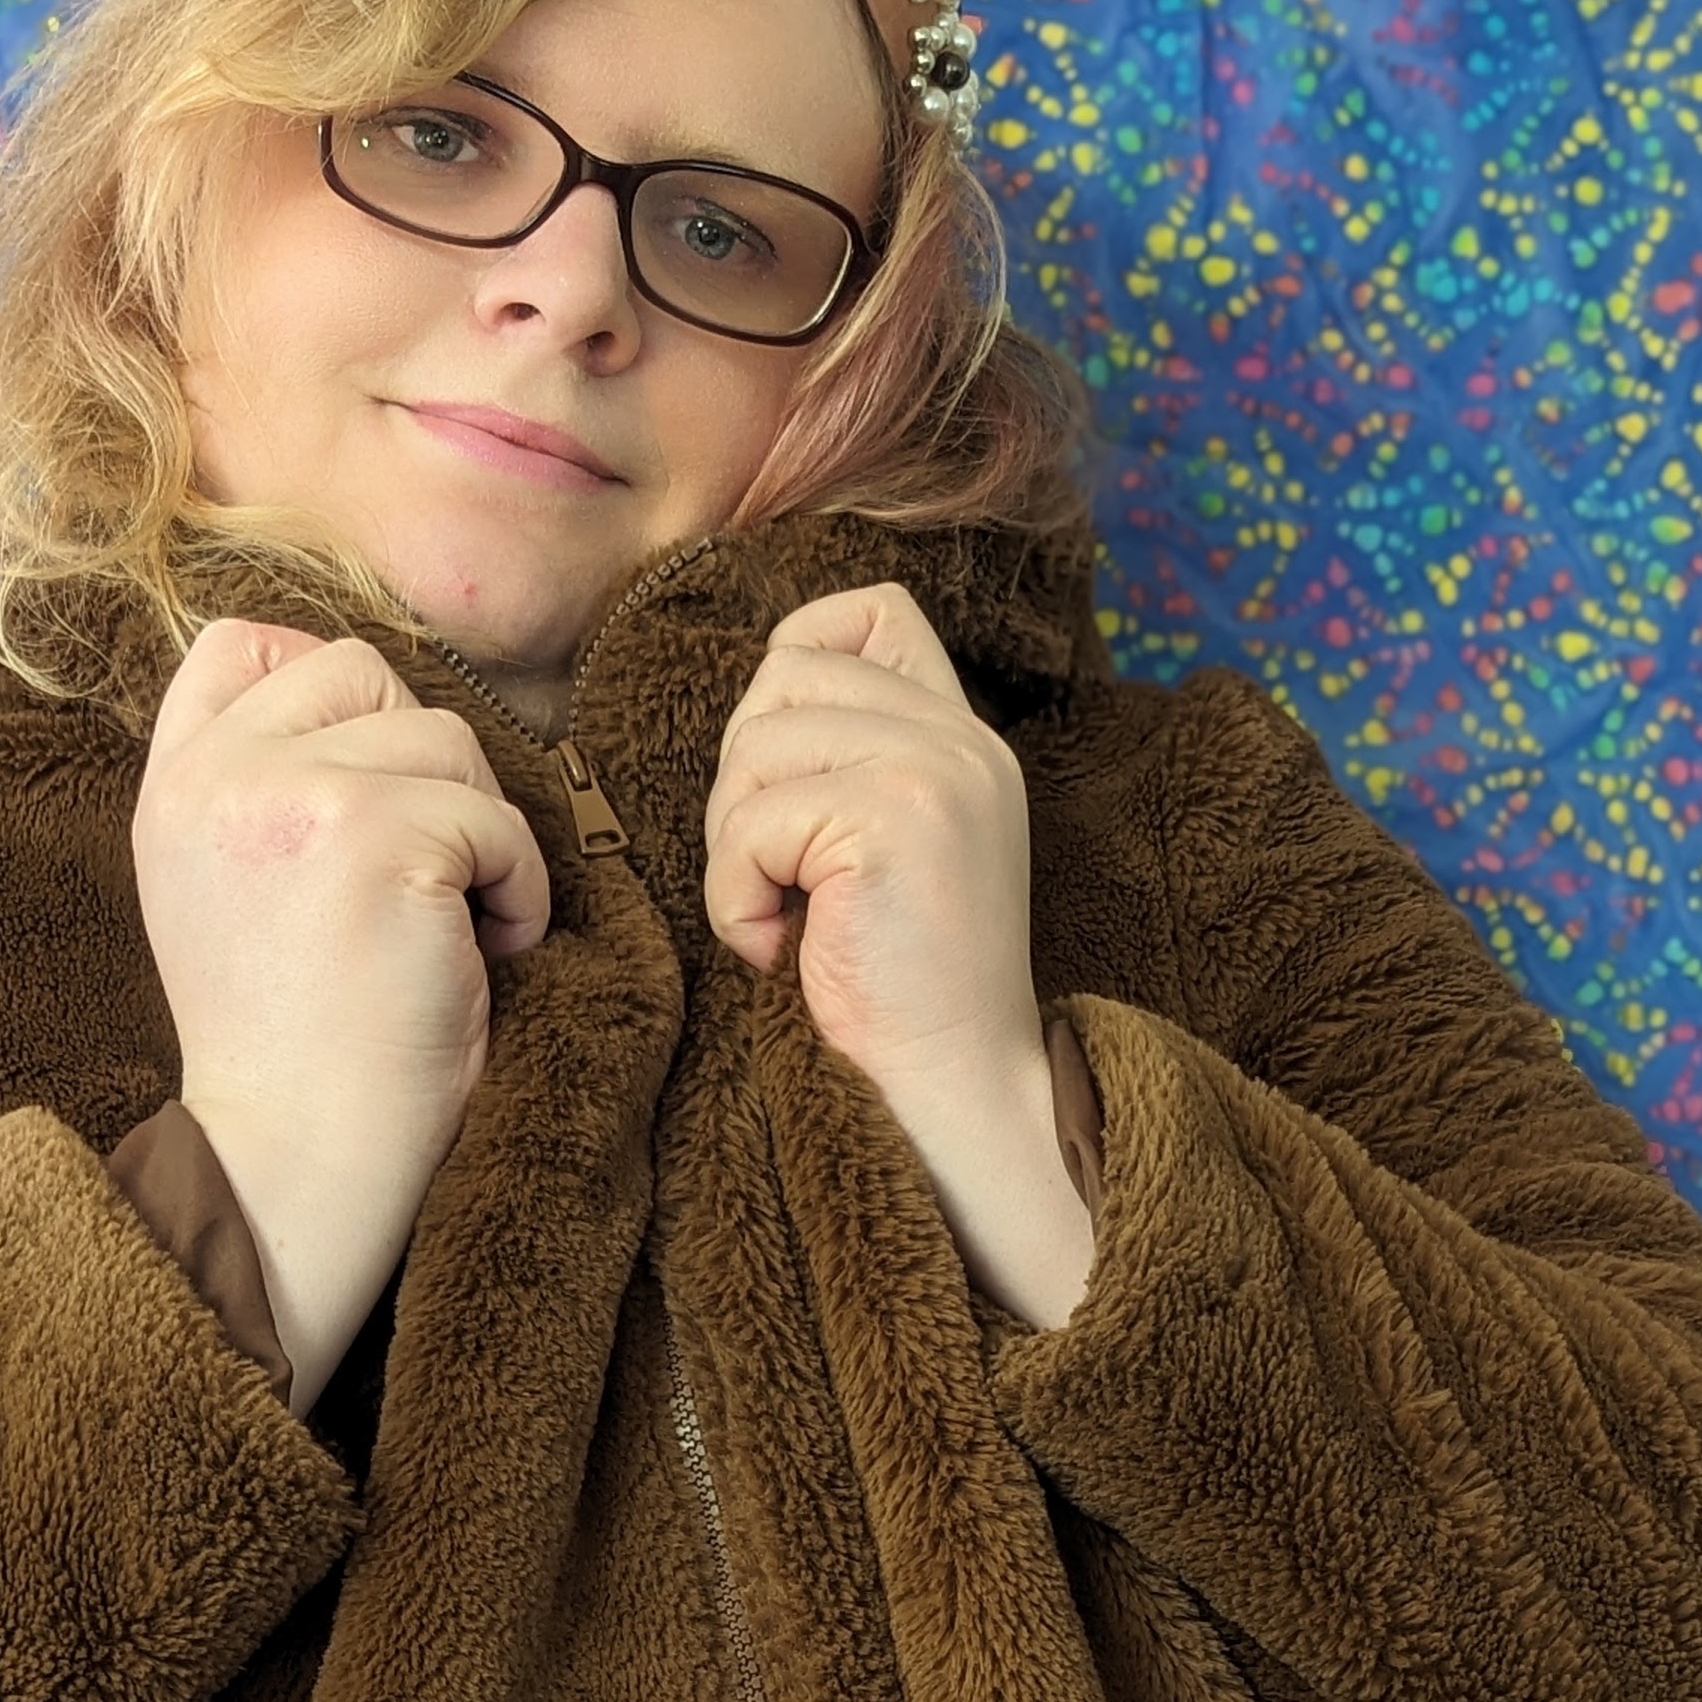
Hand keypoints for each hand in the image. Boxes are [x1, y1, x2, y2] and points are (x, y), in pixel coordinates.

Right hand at [132, 618, 552, 1407]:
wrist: (294, 1157)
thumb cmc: (295, 1032)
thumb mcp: (228, 879)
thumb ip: (264, 778)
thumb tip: (373, 689)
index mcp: (176, 784)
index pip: (240, 642)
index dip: (326, 684)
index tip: (367, 780)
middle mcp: (219, 775)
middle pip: (367, 670)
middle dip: (422, 760)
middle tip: (420, 868)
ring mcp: (294, 797)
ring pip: (448, 738)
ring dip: (479, 829)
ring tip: (447, 925)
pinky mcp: (377, 836)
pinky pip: (500, 818)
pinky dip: (519, 888)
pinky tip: (480, 953)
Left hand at [703, 580, 1038, 1091]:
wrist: (957, 1091)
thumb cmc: (897, 986)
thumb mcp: (895, 842)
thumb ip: (858, 755)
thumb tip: (761, 697)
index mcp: (966, 736)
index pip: (872, 610)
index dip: (799, 658)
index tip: (790, 770)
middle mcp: (961, 738)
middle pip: (784, 675)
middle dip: (746, 776)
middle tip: (781, 872)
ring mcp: (934, 770)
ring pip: (755, 745)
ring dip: (735, 844)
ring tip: (784, 914)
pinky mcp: (892, 820)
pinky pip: (750, 823)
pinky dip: (734, 897)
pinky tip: (780, 948)